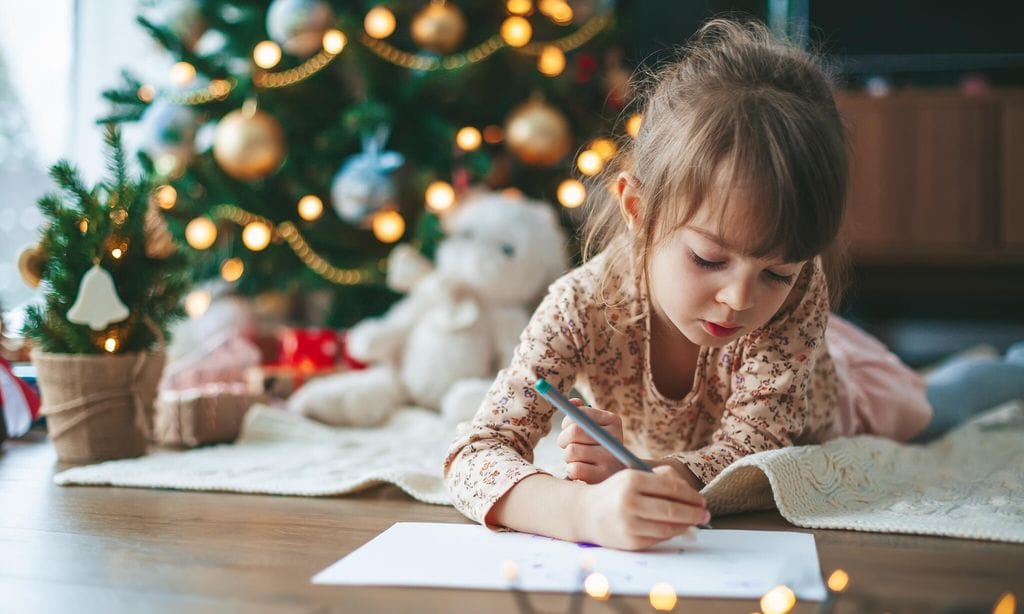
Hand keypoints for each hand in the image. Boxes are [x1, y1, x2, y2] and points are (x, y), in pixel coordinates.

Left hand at [557, 398, 623, 482]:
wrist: (615, 474)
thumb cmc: (597, 446)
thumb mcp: (594, 426)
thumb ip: (581, 412)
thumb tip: (573, 402)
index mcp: (613, 421)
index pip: (579, 414)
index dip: (566, 422)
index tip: (567, 428)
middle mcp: (615, 438)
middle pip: (574, 431)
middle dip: (563, 439)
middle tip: (565, 444)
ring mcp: (611, 459)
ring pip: (571, 451)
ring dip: (567, 456)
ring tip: (577, 458)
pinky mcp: (603, 476)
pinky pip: (574, 469)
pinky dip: (571, 470)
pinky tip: (579, 470)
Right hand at [577, 466, 708, 550]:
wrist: (585, 513)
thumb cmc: (615, 492)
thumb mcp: (633, 476)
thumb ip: (661, 478)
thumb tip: (691, 493)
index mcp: (632, 480)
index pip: (671, 488)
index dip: (691, 496)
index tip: (702, 500)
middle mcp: (629, 502)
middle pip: (672, 510)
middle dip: (694, 513)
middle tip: (705, 514)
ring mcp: (629, 524)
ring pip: (668, 527)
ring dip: (686, 526)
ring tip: (694, 522)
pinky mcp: (630, 541)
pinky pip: (659, 538)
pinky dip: (671, 534)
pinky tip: (676, 529)